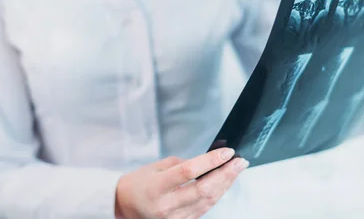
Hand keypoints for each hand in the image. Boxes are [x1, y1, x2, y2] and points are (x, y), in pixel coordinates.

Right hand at [114, 148, 247, 218]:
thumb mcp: (156, 166)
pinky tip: (224, 184)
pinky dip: (216, 196)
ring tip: (237, 170)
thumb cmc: (138, 183)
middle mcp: (166, 206)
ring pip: (207, 202)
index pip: (189, 172)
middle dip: (226, 174)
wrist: (124, 206)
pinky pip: (203, 209)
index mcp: (156, 187)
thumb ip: (181, 164)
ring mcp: (174, 218)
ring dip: (225, 185)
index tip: (227, 152)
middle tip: (240, 161)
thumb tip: (207, 162)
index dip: (211, 161)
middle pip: (203, 190)